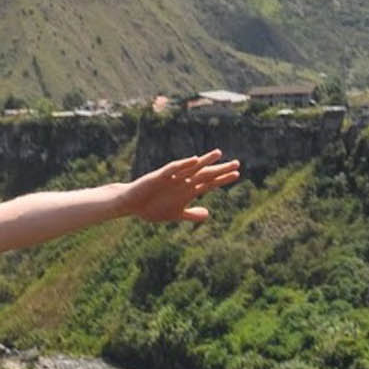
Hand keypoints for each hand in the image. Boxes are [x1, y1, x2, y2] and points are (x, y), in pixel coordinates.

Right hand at [119, 152, 241, 223]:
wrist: (131, 205)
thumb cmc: (153, 208)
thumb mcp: (176, 214)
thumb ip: (191, 214)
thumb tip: (208, 214)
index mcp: (187, 191)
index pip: (209, 183)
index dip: (222, 179)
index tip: (237, 175)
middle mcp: (182, 182)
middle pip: (205, 174)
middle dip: (220, 169)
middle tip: (237, 163)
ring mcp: (172, 178)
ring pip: (191, 168)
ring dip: (205, 161)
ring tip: (218, 154)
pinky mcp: (159, 177)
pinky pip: (174, 169)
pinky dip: (183, 165)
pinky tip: (194, 160)